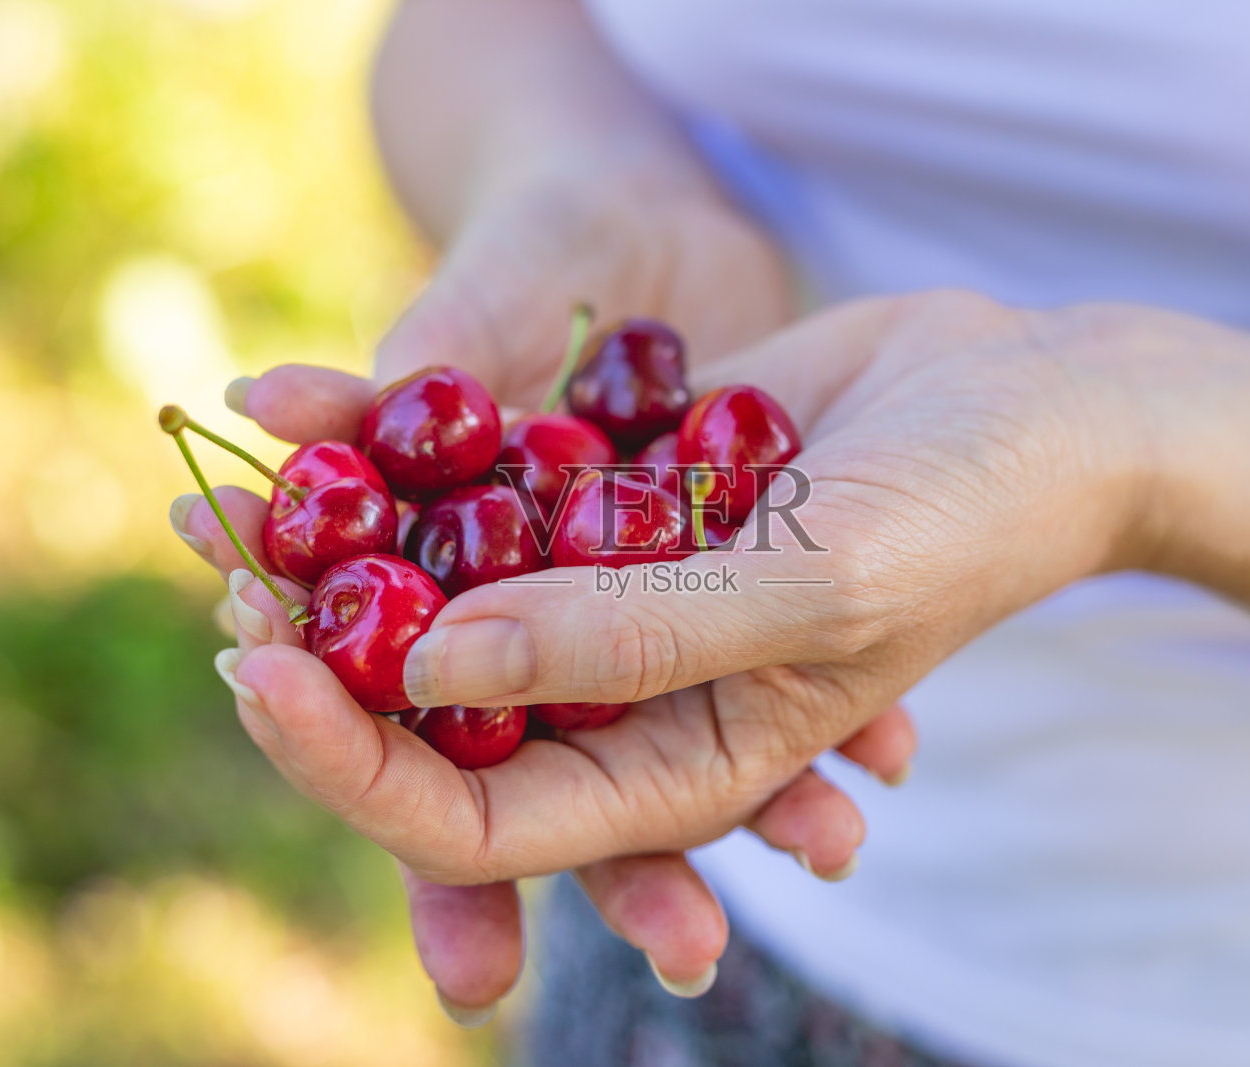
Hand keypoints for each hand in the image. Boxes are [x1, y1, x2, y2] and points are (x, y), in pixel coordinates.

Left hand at [178, 171, 915, 1020]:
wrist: (1034, 402)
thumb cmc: (963, 519)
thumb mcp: (809, 591)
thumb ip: (633, 640)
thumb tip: (434, 668)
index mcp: (680, 770)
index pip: (484, 819)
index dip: (355, 767)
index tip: (256, 669)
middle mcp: (633, 694)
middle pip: (440, 710)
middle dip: (319, 656)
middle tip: (216, 574)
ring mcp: (619, 586)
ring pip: (449, 588)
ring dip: (342, 547)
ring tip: (226, 490)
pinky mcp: (619, 490)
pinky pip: (496, 482)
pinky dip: (412, 451)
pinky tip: (323, 405)